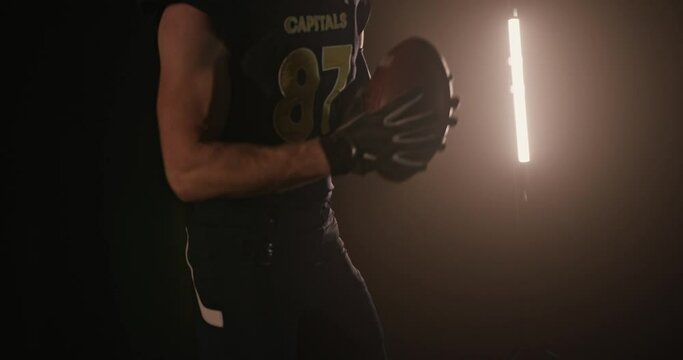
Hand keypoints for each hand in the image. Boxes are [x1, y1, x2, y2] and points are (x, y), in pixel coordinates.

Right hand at [321, 83, 458, 180]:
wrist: (340, 151)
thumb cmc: (346, 131)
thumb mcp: (353, 113)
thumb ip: (360, 100)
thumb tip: (362, 88)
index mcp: (380, 117)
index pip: (400, 104)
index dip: (413, 96)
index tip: (424, 90)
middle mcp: (389, 130)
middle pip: (414, 123)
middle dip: (431, 119)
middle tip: (446, 116)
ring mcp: (390, 146)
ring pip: (414, 144)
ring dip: (429, 143)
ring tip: (442, 143)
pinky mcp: (387, 159)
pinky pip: (403, 163)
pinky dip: (414, 165)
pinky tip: (425, 166)